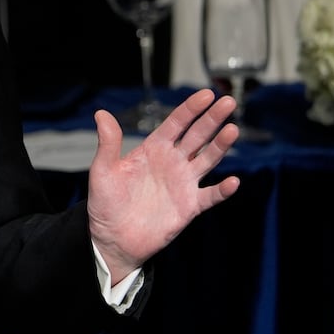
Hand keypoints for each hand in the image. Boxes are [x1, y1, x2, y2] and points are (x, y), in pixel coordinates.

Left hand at [85, 89, 240, 284]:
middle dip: (212, 119)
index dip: (191, 108)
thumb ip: (108, 143)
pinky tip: (232, 182)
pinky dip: (222, 190)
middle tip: (228, 102)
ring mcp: (183, 183)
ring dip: (220, 146)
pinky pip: (210, 196)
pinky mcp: (189, 206)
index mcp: (154, 149)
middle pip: (197, 136)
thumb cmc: (105, 204)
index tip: (207, 94)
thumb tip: (101, 113)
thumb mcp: (103, 171)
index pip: (177, 123)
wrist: (112, 239)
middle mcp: (173, 162)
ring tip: (232, 130)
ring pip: (208, 159)